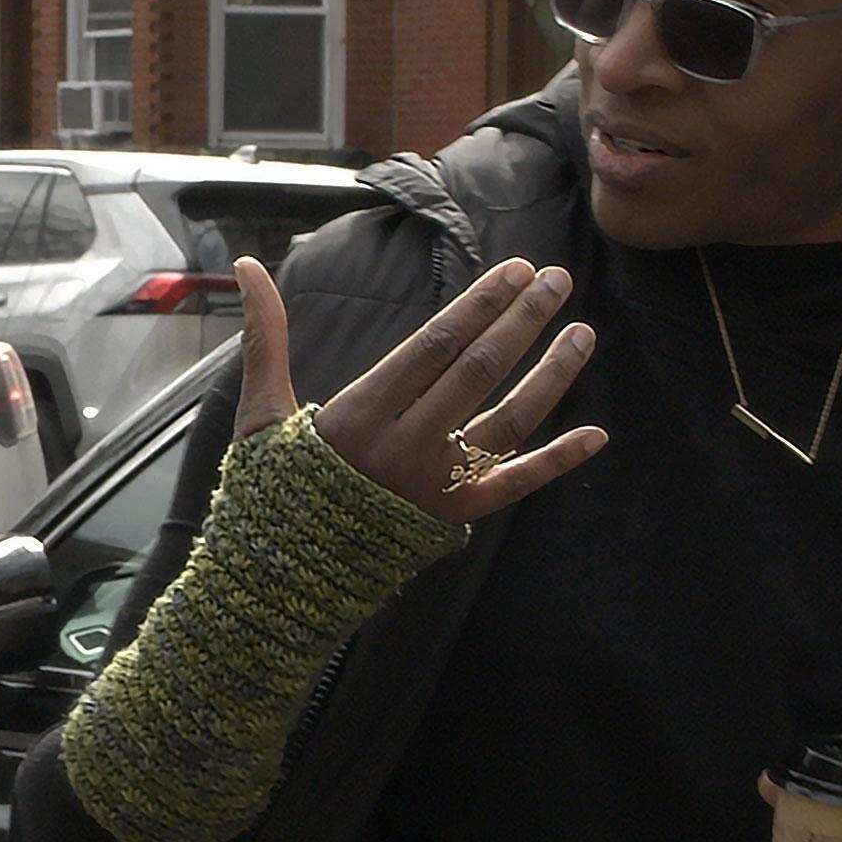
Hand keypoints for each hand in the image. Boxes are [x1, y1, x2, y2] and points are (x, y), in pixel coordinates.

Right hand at [232, 254, 605, 522]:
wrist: (279, 577)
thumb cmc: (272, 486)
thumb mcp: (260, 409)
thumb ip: (264, 335)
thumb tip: (244, 265)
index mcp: (360, 414)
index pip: (435, 346)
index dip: (480, 305)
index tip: (515, 270)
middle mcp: (404, 447)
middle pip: (478, 372)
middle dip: (522, 321)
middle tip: (556, 280)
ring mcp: (435, 485)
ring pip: (507, 421)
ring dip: (551, 374)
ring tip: (583, 332)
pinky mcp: (454, 517)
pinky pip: (514, 485)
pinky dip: (557, 461)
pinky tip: (597, 435)